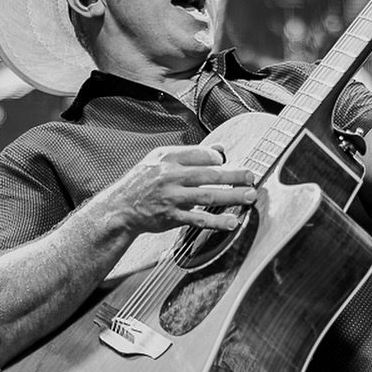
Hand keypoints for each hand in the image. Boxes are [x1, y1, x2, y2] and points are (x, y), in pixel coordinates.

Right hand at [111, 145, 257, 233]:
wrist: (120, 208)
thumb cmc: (141, 182)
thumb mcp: (158, 159)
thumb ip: (189, 154)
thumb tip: (219, 149)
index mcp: (168, 158)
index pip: (201, 154)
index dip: (218, 158)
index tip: (228, 162)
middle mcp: (171, 175)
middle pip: (209, 174)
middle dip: (234, 175)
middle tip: (251, 177)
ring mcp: (172, 197)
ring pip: (207, 195)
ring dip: (232, 196)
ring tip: (249, 196)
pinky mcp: (172, 217)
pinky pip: (198, 219)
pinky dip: (216, 221)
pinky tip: (231, 222)